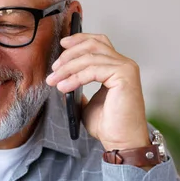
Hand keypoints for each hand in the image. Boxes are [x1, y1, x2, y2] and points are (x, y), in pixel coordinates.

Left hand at [46, 33, 149, 150]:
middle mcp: (123, 64)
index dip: (79, 39)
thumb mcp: (86, 102)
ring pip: (89, 57)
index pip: (98, 42)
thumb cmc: (108, 124)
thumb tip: (61, 78)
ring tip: (54, 80)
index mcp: (116, 66)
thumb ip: (78, 87)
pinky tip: (63, 86)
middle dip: (69, 54)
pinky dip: (74, 77)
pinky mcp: (124, 76)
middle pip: (92, 45)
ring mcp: (125, 68)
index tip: (61, 44)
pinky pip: (93, 70)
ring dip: (67, 68)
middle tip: (54, 68)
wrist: (120, 141)